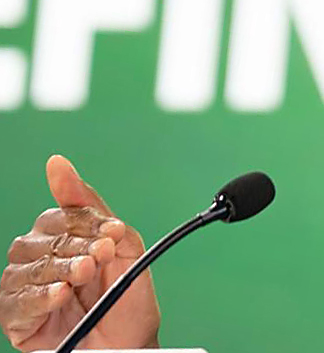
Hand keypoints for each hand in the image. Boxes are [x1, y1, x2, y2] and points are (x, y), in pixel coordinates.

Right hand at [0, 156, 160, 351]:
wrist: (133, 345)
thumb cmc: (127, 301)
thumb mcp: (124, 246)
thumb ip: (91, 206)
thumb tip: (57, 164)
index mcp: (66, 241)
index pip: (60, 215)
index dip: (86, 220)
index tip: (113, 231)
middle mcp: (42, 262)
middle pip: (42, 238)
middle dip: (78, 245)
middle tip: (102, 256)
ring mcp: (27, 290)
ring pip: (26, 267)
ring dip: (61, 268)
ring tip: (84, 274)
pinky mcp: (17, 320)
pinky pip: (15, 301)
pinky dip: (41, 295)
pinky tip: (61, 295)